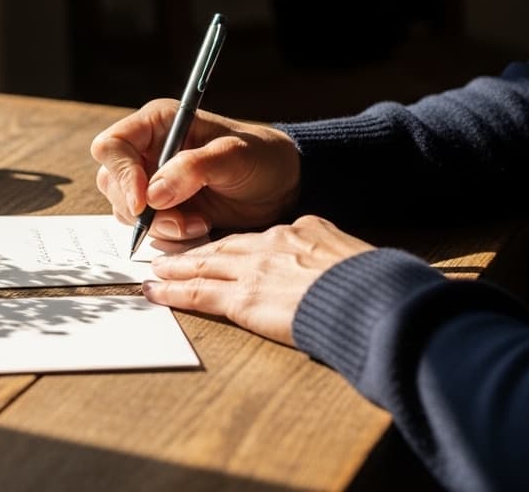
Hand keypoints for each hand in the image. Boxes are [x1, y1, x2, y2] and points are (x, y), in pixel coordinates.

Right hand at [90, 99, 300, 239]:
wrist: (280, 187)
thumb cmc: (260, 158)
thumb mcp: (233, 156)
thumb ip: (192, 169)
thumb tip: (153, 194)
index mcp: (157, 124)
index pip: (112, 146)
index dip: (121, 174)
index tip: (144, 202)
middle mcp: (147, 150)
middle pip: (112, 182)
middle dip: (143, 209)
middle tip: (181, 221)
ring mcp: (151, 180)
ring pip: (125, 209)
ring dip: (159, 225)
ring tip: (199, 223)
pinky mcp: (161, 208)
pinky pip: (144, 227)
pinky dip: (168, 235)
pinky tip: (198, 227)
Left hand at [142, 215, 373, 345]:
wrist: (370, 296)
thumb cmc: (374, 283)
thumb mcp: (354, 254)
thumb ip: (333, 255)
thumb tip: (334, 266)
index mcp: (301, 231)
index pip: (261, 239)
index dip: (237, 247)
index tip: (226, 250)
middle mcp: (271, 244)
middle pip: (225, 247)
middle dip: (197, 252)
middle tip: (172, 254)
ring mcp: (254, 271)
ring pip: (204, 265)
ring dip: (177, 267)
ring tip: (157, 269)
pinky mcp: (243, 299)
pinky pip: (197, 294)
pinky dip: (172, 292)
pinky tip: (154, 291)